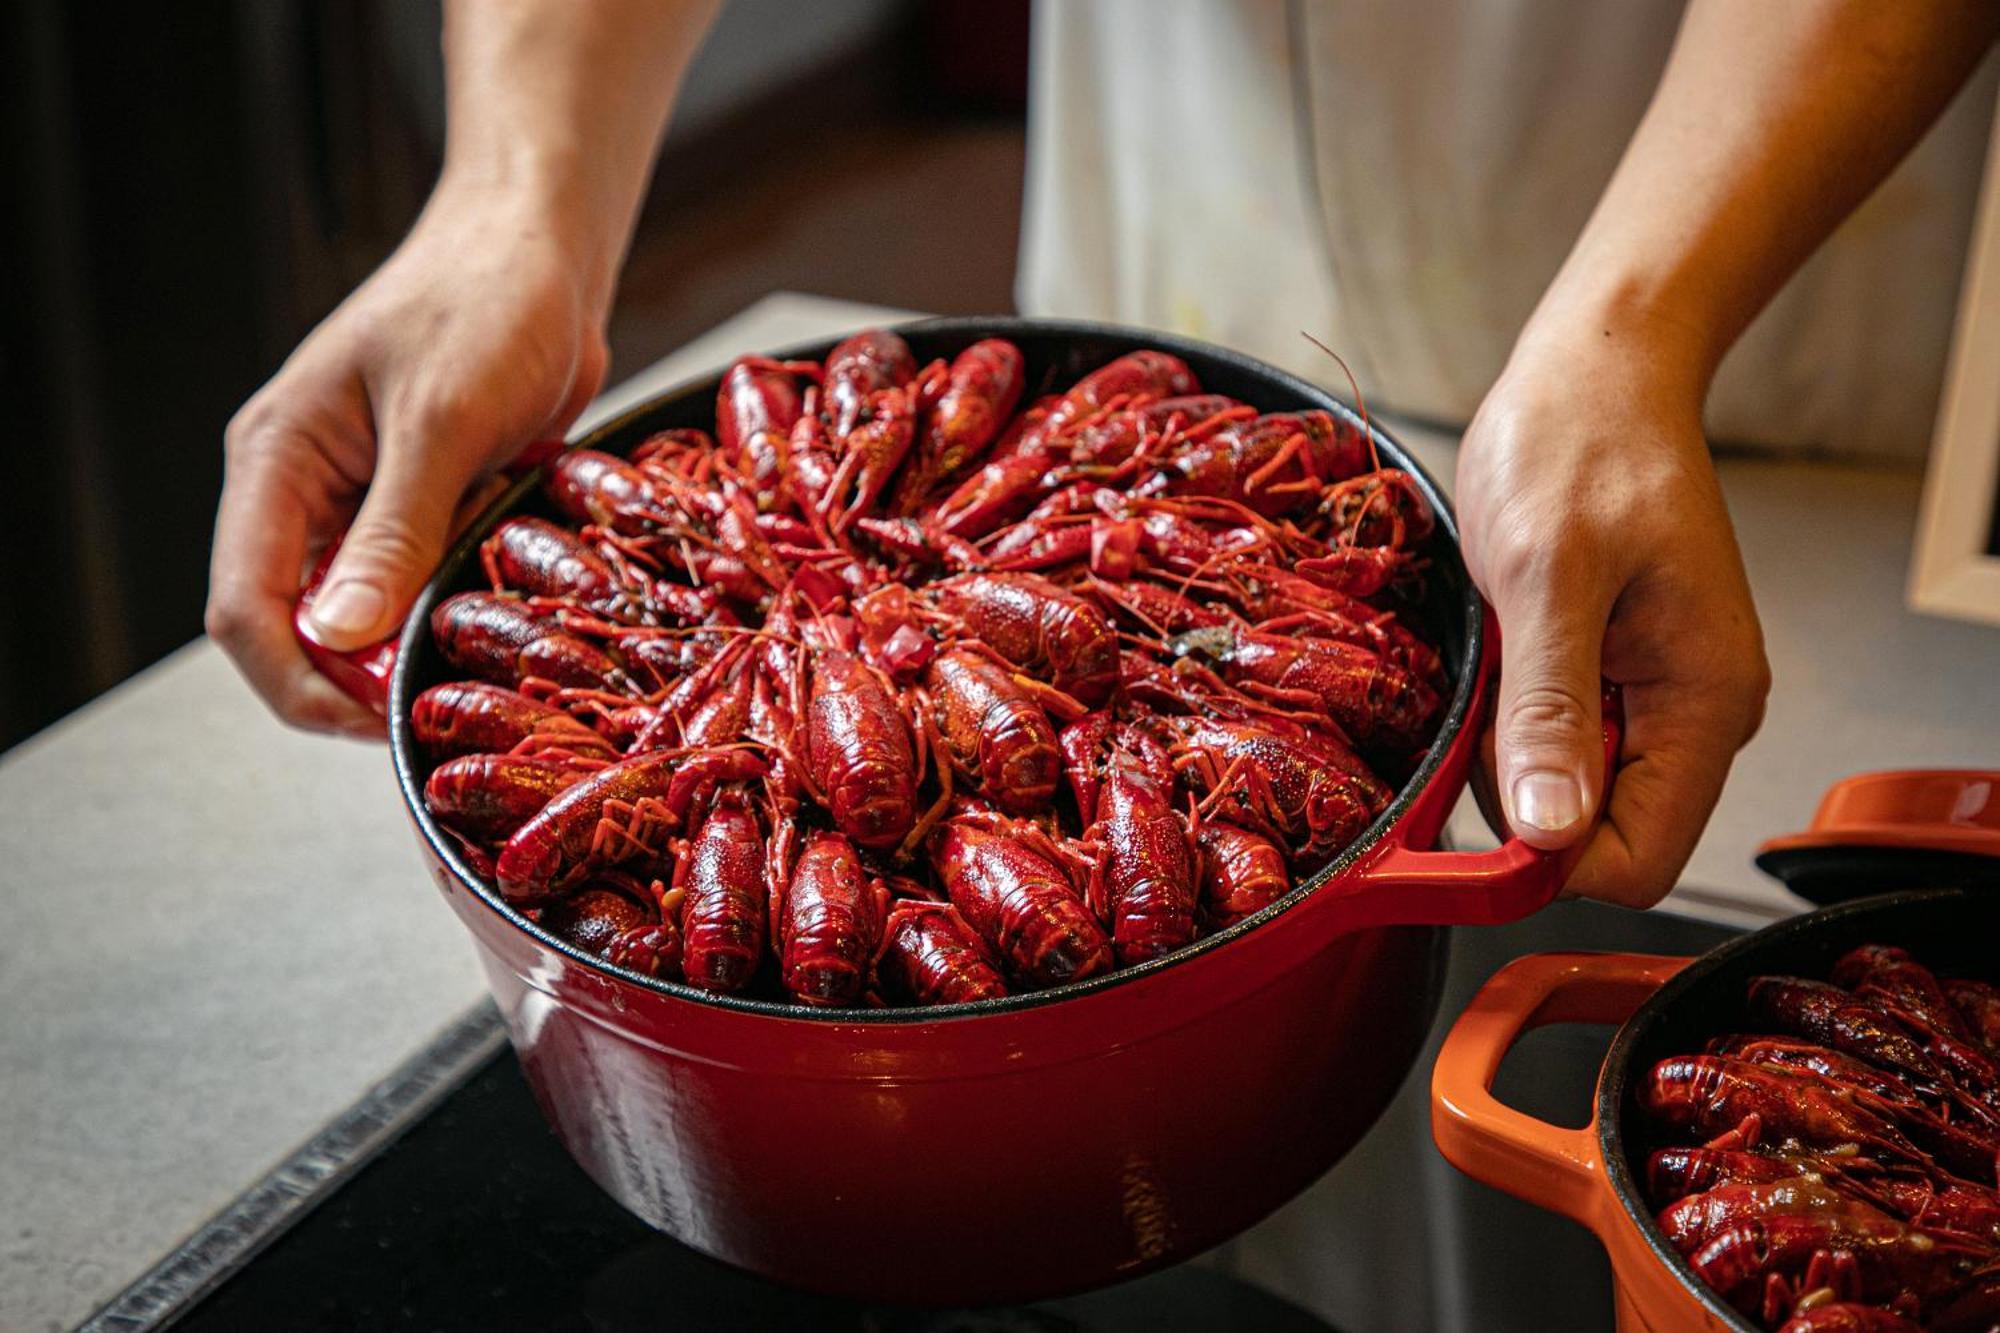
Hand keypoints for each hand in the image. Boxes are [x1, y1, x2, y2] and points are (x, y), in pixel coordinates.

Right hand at [206, 181, 608, 734]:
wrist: (542, 253)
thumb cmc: (485, 303)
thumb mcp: (441, 419)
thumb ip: (393, 529)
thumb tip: (342, 636)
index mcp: (277, 462)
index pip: (245, 606)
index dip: (299, 681)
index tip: (372, 721)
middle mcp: (307, 491)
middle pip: (301, 627)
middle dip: (360, 678)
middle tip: (438, 704)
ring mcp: (366, 503)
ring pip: (369, 614)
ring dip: (415, 645)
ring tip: (476, 656)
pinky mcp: (427, 507)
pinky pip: (425, 585)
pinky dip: (456, 607)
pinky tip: (501, 610)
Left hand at [1455, 326, 1769, 907]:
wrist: (1592, 376)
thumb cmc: (1576, 448)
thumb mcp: (1546, 576)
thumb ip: (1549, 708)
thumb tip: (1550, 831)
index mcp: (1705, 703)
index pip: (1638, 862)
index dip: (1551, 857)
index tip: (1475, 805)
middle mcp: (1692, 714)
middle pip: (1598, 836)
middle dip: (1522, 797)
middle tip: (1485, 700)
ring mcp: (1651, 696)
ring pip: (1566, 792)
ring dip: (1508, 751)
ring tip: (1497, 657)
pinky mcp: (1609, 674)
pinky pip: (1551, 740)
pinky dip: (1507, 719)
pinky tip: (1499, 652)